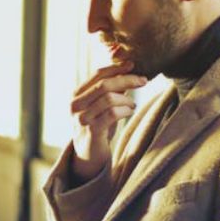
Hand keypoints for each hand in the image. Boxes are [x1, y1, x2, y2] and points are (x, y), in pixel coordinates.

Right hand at [69, 61, 147, 181]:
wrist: (88, 155)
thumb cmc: (97, 127)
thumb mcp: (102, 105)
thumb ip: (111, 89)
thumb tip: (128, 69)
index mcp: (77, 95)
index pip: (97, 74)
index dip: (117, 68)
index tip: (133, 65)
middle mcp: (75, 105)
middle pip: (104, 84)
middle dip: (127, 80)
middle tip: (143, 80)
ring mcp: (82, 119)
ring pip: (109, 98)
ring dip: (126, 99)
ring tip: (132, 105)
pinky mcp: (91, 132)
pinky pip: (112, 114)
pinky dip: (125, 110)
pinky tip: (129, 112)